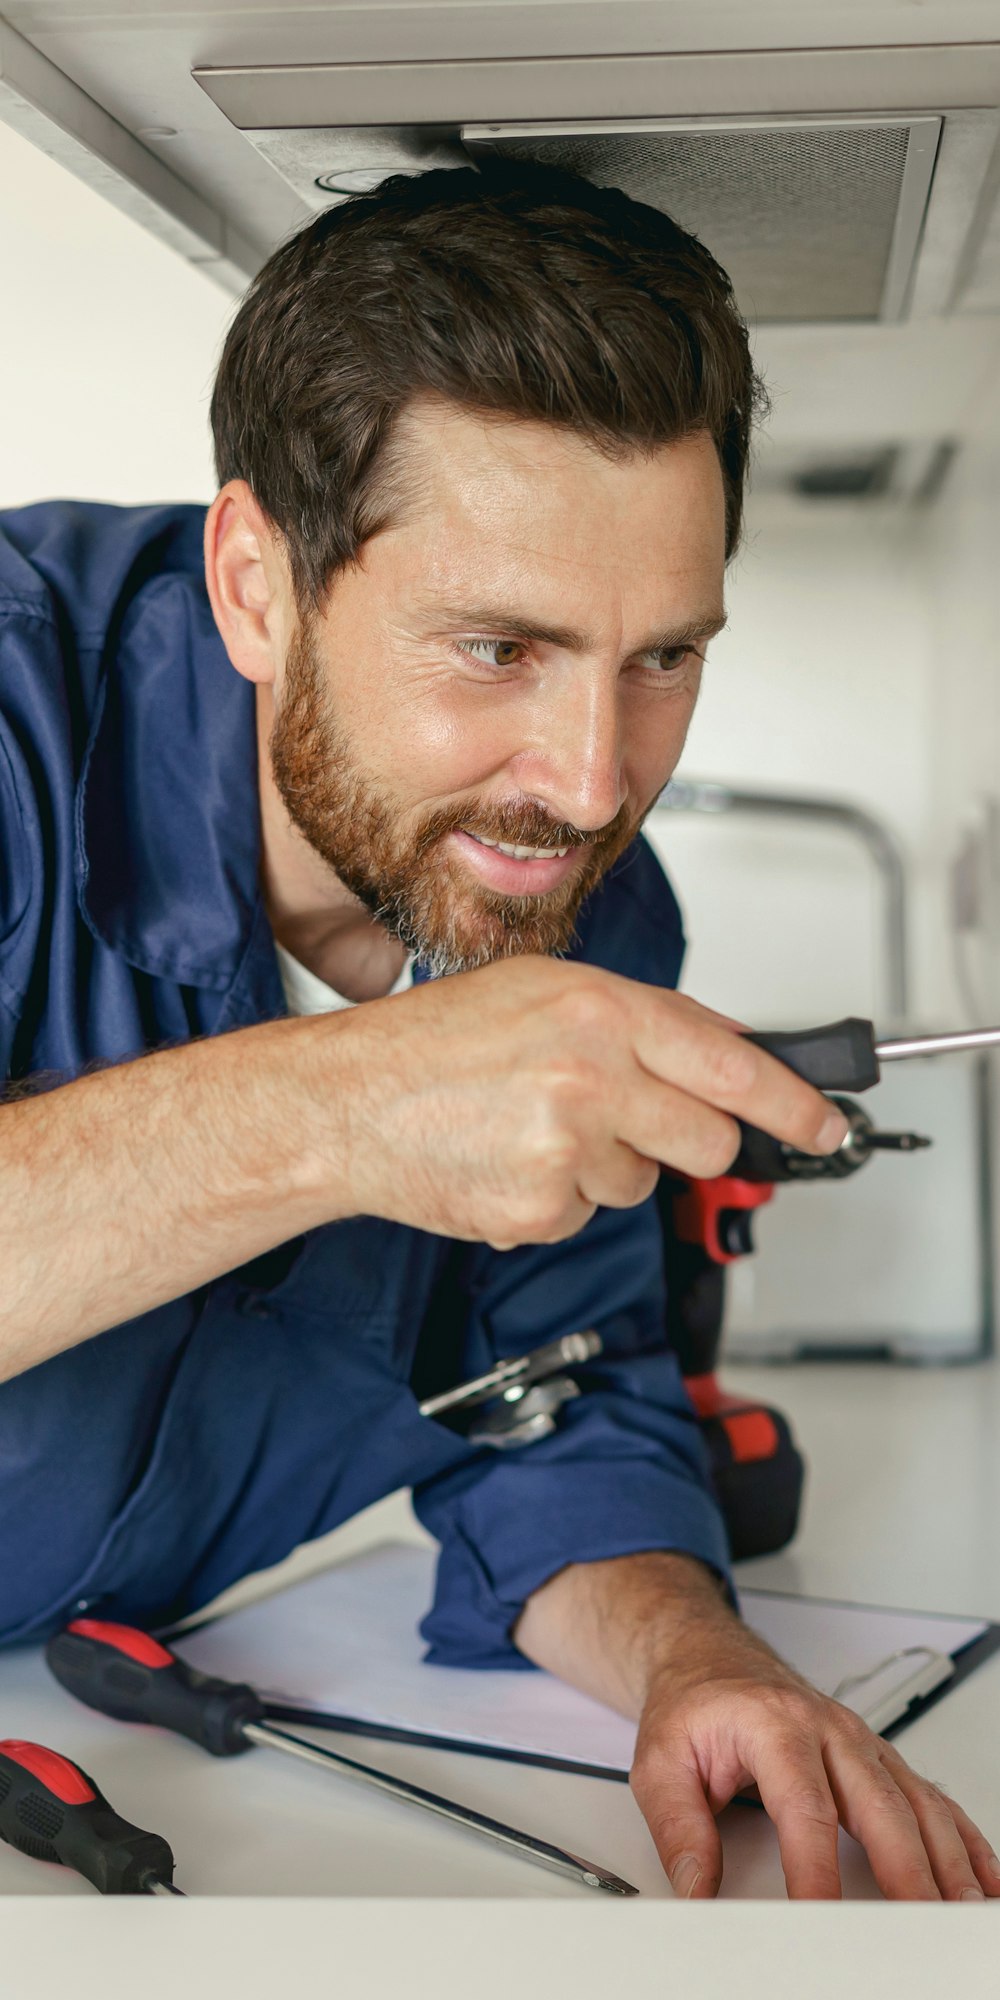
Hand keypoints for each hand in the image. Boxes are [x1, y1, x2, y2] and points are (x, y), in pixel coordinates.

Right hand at [332, 956, 846, 1247]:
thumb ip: (639, 1021)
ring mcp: (567, 1148)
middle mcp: (593, 1076)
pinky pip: (587, 1215)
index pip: (733, 1065)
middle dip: (684, 1143)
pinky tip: (506, 1162)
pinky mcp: (539, 1209)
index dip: (793, 1105)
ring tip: (530, 1129)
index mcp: (601, 1008)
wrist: (343, 1105)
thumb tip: (725, 1058)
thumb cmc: (432, 1043)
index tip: (823, 1126)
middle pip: (707, 1141)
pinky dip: (555, 1199)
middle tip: (629, 1126)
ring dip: (604, 1165)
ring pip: (642, 1182)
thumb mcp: (542, 990)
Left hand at [631, 1623, 999, 1900]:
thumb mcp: (660, 1762)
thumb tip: (697, 1891)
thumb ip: (679, 1831)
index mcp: (775, 1724)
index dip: (816, 1869)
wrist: (708, 1656)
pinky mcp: (875, 1756)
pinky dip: (960, 1838)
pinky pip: (928, 1796)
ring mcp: (859, 1741)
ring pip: (915, 1802)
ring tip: (961, 1908)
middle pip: (880, 1805)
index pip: (805, 1807)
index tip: (820, 1916)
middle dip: (907, 1870)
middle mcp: (827, 1729)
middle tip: (919, 1923)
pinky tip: (977, 1876)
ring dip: (945, 1859)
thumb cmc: (692, 1704)